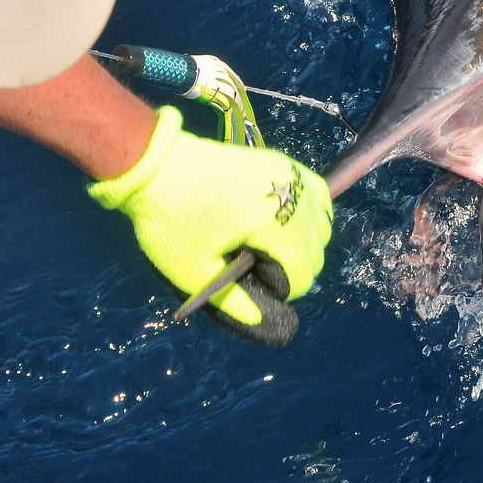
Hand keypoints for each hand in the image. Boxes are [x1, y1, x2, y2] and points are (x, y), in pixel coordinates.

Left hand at [87, 106, 331, 344]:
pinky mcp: (283, 163)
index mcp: (274, 224)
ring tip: (271, 247)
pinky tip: (288, 221)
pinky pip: (318, 194)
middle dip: (295, 267)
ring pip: (323, 222)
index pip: (304, 271)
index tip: (255, 287)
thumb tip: (259, 319)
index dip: (283, 290)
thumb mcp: (191, 270)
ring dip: (306, 242)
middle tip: (257, 270)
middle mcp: (293, 198)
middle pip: (318, 248)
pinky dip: (311, 212)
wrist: (159, 165)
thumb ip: (230, 300)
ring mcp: (292, 176)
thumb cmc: (171, 220)